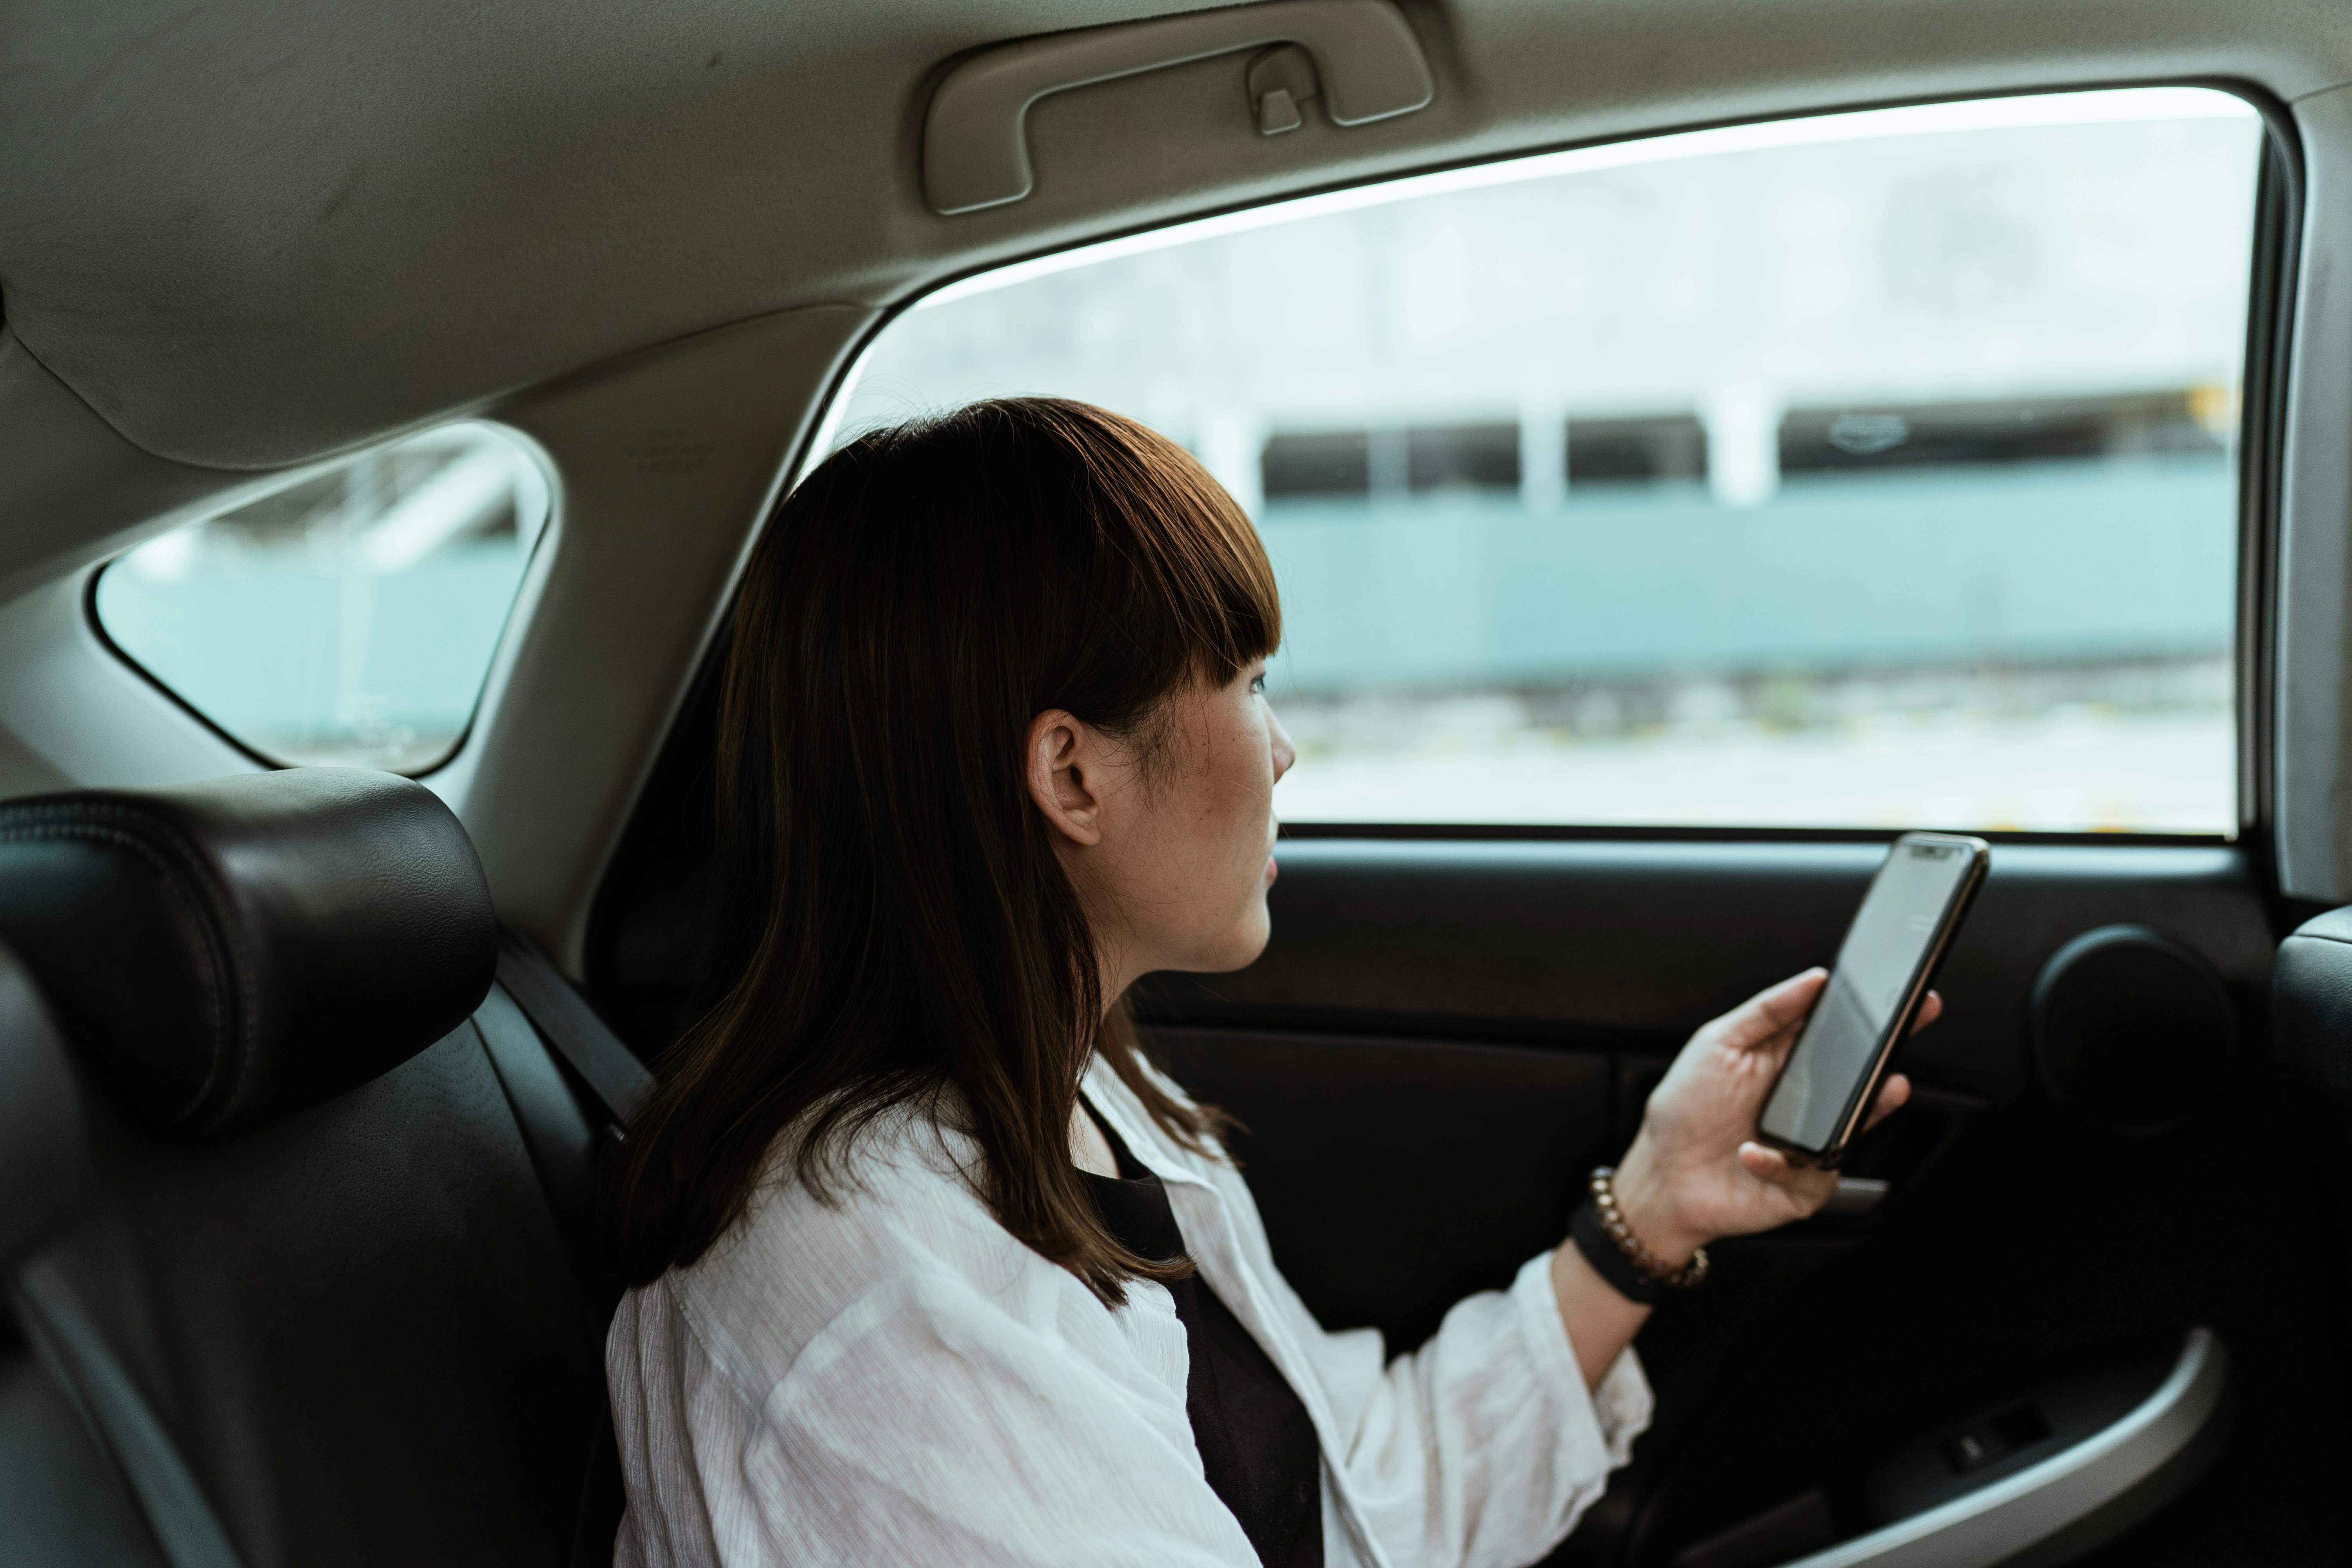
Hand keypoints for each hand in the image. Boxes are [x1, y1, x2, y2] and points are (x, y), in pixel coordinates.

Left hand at [1608, 969, 1936, 1264]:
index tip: (1899, 995)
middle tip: (1908, 1029)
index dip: (1872, 1017)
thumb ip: (1765, 1010)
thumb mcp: (1715, 1044)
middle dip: (1889, 1052)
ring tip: (1879, 1089)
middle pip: (1861, 1076)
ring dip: (1870, 1107)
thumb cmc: (1684, 1111)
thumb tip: (1813, 980)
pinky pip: (1815, 1172)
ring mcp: (1812, 1144)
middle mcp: (1807, 1102)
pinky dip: (1781, 1163)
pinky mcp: (1807, 1186)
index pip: (1838, 1034)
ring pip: (1856, 1124)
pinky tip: (1751, 1153)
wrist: (1663, 1178)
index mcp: (1787, 1063)